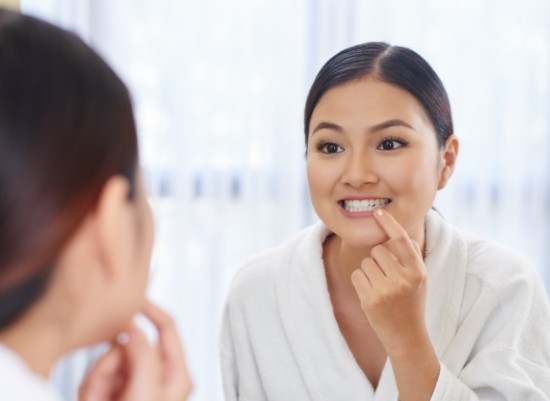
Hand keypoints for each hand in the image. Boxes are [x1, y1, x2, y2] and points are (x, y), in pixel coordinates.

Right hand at [78, 300, 191, 400]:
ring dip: (99, 377)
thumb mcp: (146, 391)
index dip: (152, 309)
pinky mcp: (115, 392)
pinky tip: (94, 400)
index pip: (168, 327)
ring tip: (99, 399)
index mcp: (176, 375)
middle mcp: (158, 377)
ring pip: (110, 358)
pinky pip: (96, 375)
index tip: (136, 298)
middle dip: (112, 361)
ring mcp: (136, 384)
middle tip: (106, 388)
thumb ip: (142, 355)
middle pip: (132, 343)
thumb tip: (132, 329)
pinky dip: (90, 387)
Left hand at [350, 208, 427, 355]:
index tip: (378, 211)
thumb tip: (400, 232)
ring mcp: (386, 290)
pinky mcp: (370, 300)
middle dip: (377, 258)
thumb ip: (411, 257)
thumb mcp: (420, 279)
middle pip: (378, 250)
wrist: (406, 336)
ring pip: (365, 262)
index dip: (389, 223)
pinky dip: (360, 281)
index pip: (402, 241)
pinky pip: (357, 275)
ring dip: (368, 271)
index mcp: (417, 272)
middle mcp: (403, 279)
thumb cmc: (412, 303)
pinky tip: (371, 294)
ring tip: (380, 287)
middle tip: (386, 276)